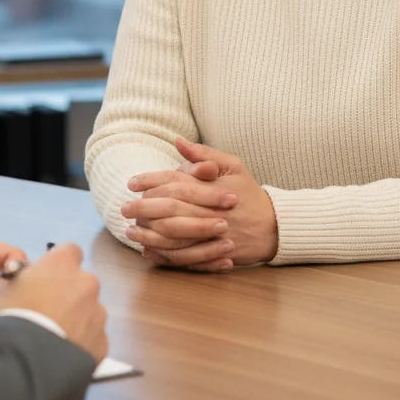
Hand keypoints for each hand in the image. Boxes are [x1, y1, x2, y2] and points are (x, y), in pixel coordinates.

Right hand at [0, 243, 107, 363]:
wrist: (21, 365)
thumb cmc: (7, 319)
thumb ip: (10, 280)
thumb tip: (13, 284)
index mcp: (62, 264)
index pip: (69, 251)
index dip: (56, 265)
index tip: (43, 279)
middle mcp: (86, 284)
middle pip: (81, 283)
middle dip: (67, 294)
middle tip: (45, 312)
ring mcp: (98, 315)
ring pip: (89, 312)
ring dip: (76, 320)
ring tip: (52, 339)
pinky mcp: (102, 345)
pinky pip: (92, 339)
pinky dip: (81, 344)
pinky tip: (61, 356)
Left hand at [122, 138, 278, 270]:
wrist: (275, 226)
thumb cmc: (249, 193)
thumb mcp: (232, 166)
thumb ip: (204, 155)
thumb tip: (178, 141)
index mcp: (212, 188)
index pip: (176, 182)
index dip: (151, 181)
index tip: (132, 183)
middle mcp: (211, 212)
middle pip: (171, 209)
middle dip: (144, 208)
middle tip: (124, 208)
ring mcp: (213, 236)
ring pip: (175, 236)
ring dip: (149, 234)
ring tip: (131, 231)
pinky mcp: (214, 255)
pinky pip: (185, 257)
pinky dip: (164, 255)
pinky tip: (148, 250)